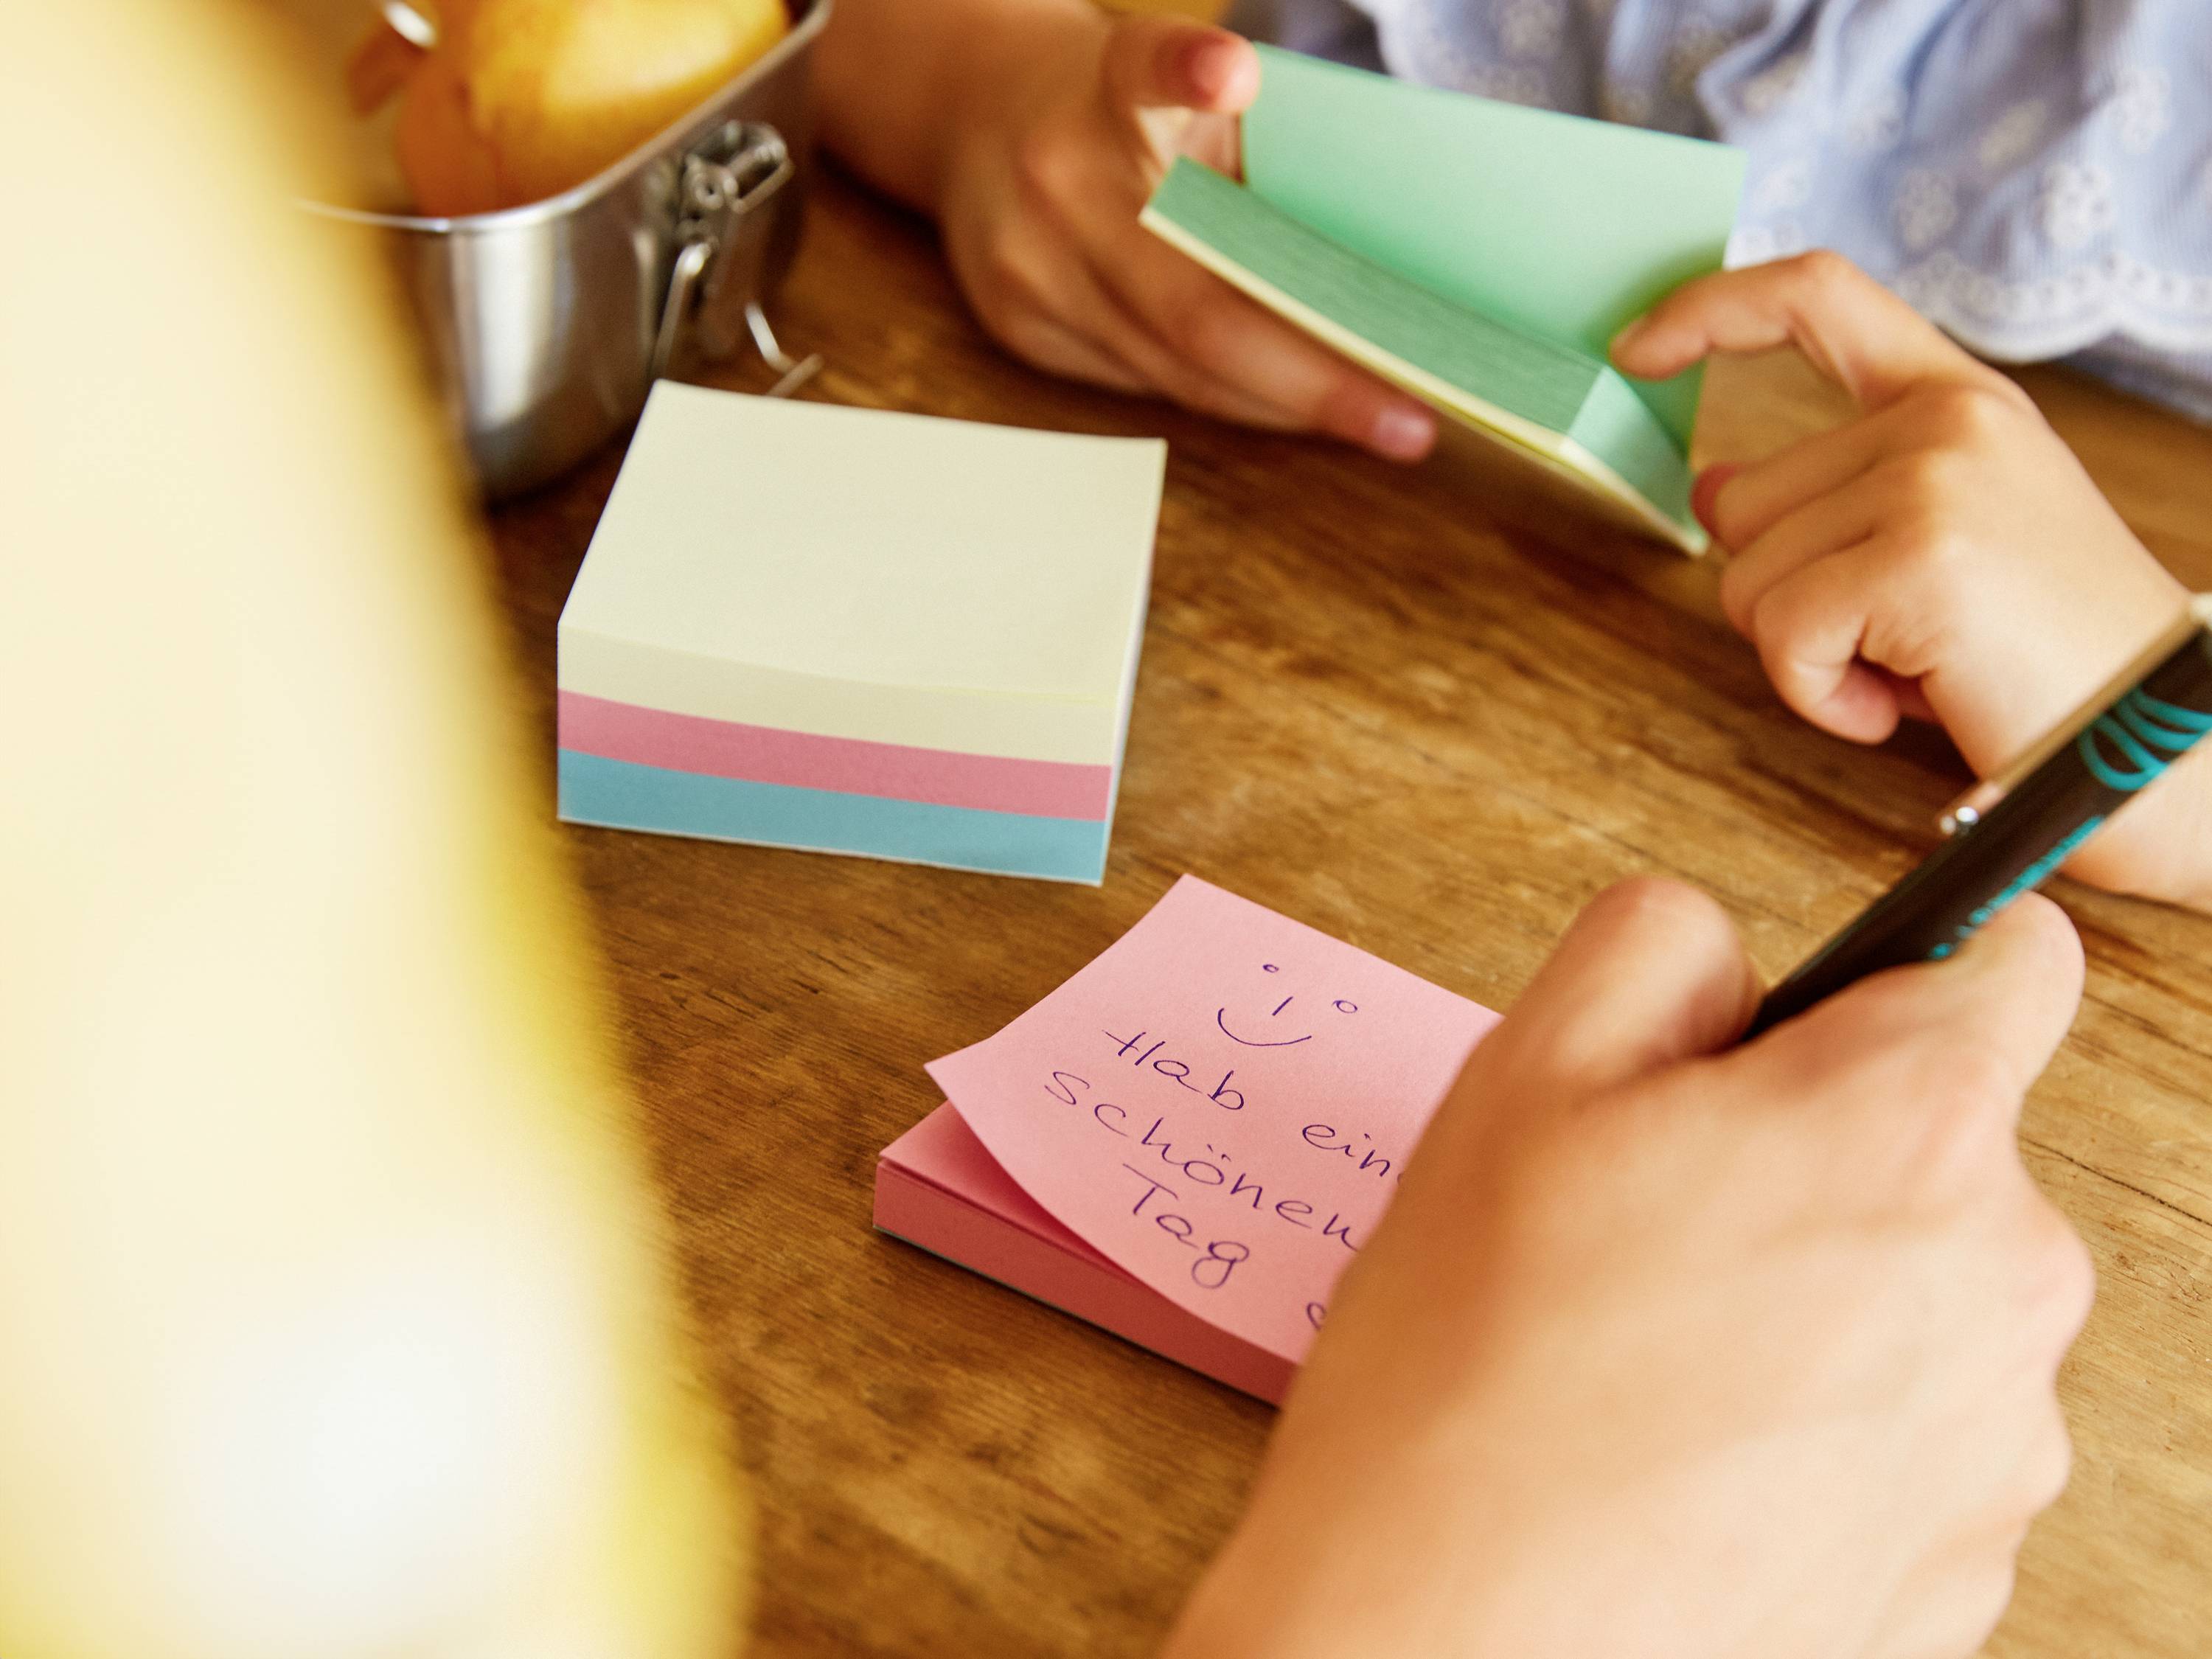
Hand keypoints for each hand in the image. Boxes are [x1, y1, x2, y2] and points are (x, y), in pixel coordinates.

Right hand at [926, 4, 1434, 459]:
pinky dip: (1232, 400)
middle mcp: (1059, 173)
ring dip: (1286, 406)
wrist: (977, 116)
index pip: (1146, 68)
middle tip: (1407, 420)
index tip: (1232, 70)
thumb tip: (1384, 264)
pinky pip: (1146, 385)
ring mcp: (1029, 261)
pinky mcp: (1019, 324)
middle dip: (1313, 380)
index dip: (1186, 70)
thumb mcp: (1183, 97)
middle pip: (1196, 306)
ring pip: (1176, 368)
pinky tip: (1297, 412)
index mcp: (1109, 85)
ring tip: (1380, 424)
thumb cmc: (1120, 111)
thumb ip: (1253, 155)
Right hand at [1165, 879, 2092, 1658]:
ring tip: (1650, 1368)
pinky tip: (1687, 1469)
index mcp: (1906, 1126)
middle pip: (1948, 1150)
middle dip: (1820, 1155)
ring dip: (1823, 1303)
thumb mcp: (1518, 1077)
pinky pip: (1910, 1443)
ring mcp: (1997, 1447)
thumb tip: (1730, 955)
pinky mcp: (1965, 1575)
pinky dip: (1821, 1436)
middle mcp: (2002, 1282)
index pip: (2015, 962)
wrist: (1457, 1656)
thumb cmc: (1475, 1372)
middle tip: (1651, 1221)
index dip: (1912, 965)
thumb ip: (1655, 945)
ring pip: (1924, 1302)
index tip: (1833, 1015)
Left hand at [1611, 252, 2208, 908]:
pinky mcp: (1917, 561)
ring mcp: (1933, 483)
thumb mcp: (1946, 540)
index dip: (1710, 309)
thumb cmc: (2048, 657)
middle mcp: (1948, 421)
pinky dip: (1822, 697)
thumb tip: (1713, 484)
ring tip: (1919, 671)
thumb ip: (1839, 493)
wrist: (2163, 741)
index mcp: (1960, 399)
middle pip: (1743, 504)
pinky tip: (1909, 705)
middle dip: (1787, 597)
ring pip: (1748, 580)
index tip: (1637, 347)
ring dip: (1810, 657)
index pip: (1817, 296)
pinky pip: (1780, 639)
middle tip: (1898, 641)